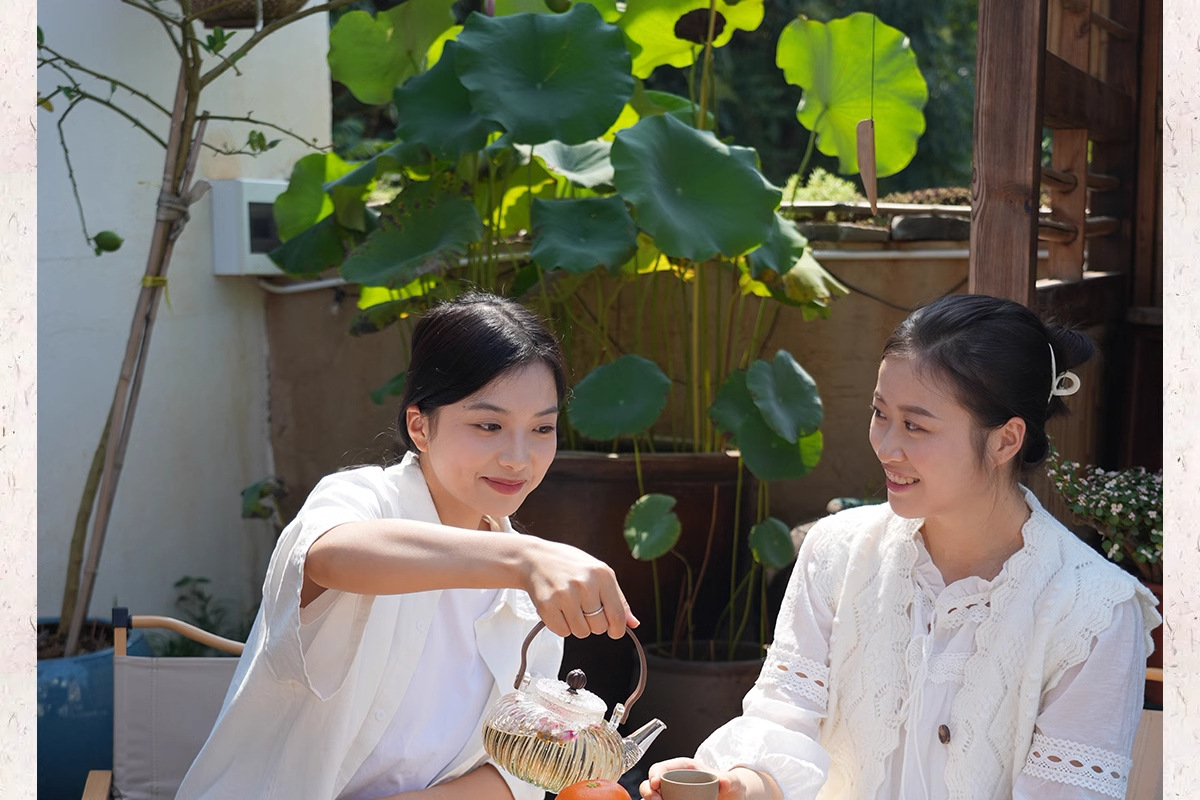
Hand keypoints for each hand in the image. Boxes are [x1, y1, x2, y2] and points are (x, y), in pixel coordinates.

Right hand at [520, 538, 638, 638]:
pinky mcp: (547, 606)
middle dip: (594, 624)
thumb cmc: (571, 566)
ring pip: (581, 632)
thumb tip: (633, 624)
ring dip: (577, 626)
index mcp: (602, 575)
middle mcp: (584, 584)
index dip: (617, 629)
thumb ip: (618, 599)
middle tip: (584, 609)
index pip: (617, 615)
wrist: (535, 558)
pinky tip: (558, 610)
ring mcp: (564, 595)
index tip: (614, 631)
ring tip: (570, 607)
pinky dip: (561, 626)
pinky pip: (562, 632)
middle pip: (599, 627)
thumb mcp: (599, 574)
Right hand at [639, 759, 742, 799]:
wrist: (732, 795)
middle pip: (651, 783)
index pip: (661, 767)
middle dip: (648, 791)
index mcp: (683, 768)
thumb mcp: (730, 781)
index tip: (656, 783)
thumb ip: (729, 780)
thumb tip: (724, 782)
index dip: (654, 773)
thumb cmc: (728, 784)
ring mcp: (672, 794)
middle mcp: (674, 780)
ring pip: (653, 796)